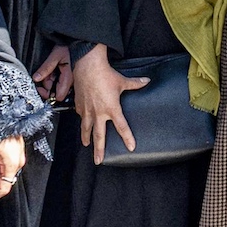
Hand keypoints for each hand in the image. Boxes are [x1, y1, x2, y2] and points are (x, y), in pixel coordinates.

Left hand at [31, 43, 72, 101]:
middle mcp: (70, 81)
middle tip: (42, 76)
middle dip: (47, 86)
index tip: (40, 88)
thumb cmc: (69, 48)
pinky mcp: (67, 76)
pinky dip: (52, 77)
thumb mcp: (55, 57)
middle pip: (56, 92)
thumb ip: (46, 68)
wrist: (76, 43)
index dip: (48, 94)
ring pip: (56, 86)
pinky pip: (58, 81)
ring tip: (48, 70)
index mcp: (69, 78)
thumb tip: (36, 78)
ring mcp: (69, 79)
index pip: (59, 96)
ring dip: (48, 80)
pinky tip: (52, 70)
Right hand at [72, 44, 147, 165]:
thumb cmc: (106, 74)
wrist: (87, 66)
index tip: (131, 147)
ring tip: (87, 145)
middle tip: (99, 161)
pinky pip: (81, 117)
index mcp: (112, 108)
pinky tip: (83, 125)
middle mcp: (99, 112)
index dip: (127, 138)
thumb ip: (136, 84)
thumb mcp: (123, 81)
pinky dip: (83, 122)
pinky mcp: (79, 105)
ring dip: (87, 138)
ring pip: (86, 129)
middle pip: (99, 135)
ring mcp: (87, 110)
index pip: (122, 127)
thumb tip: (147, 81)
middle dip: (99, 150)